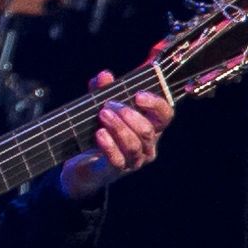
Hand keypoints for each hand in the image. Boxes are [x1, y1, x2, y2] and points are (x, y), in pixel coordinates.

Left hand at [59, 70, 171, 198]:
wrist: (82, 162)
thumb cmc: (101, 130)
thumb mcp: (102, 107)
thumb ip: (104, 90)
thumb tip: (104, 75)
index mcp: (152, 126)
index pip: (166, 115)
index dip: (156, 104)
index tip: (138, 95)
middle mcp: (148, 145)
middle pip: (148, 130)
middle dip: (128, 115)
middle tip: (109, 105)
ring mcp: (135, 160)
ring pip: (134, 145)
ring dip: (118, 128)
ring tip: (103, 115)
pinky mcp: (118, 171)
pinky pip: (118, 160)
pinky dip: (109, 146)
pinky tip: (100, 134)